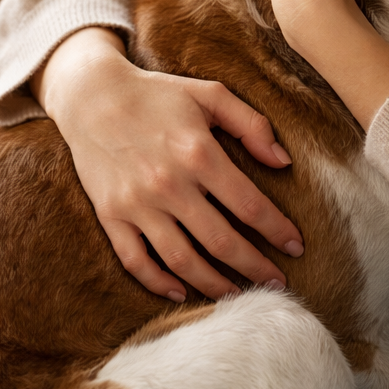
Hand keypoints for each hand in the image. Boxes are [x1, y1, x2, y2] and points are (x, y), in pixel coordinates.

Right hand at [34, 27, 304, 301]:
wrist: (93, 96)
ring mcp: (137, 204)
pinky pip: (136, 261)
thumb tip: (284, 162)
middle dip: (255, 267)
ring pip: (182, 260)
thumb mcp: (212, 94)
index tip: (296, 246)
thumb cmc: (160, 94)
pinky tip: (183, 292)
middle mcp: (169, 184)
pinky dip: (160, 283)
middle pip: (221, 241)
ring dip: (214, 284)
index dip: (277, 230)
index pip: (249, 205)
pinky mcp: (111, 216)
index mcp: (199, 153)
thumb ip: (252, 125)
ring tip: (239, 294)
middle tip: (277, 283)